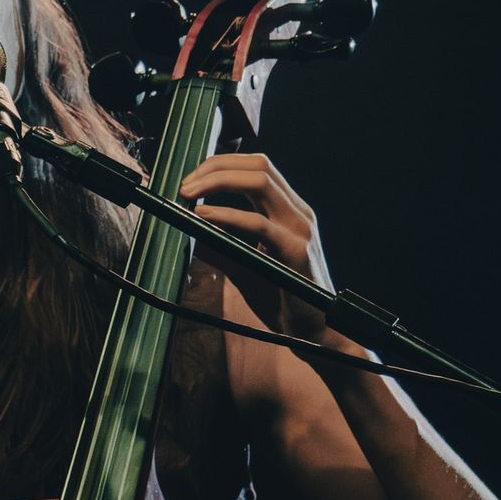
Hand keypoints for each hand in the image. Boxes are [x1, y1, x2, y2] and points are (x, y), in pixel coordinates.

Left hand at [177, 153, 336, 346]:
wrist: (316, 334)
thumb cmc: (282, 301)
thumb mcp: (245, 268)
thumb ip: (223, 248)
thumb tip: (193, 234)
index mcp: (290, 212)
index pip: (258, 167)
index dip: (222, 165)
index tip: (192, 180)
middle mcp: (298, 213)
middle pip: (258, 165)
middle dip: (215, 166)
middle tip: (184, 185)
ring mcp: (300, 229)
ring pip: (260, 181)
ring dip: (217, 181)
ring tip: (188, 195)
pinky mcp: (296, 252)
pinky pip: (258, 224)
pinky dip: (226, 215)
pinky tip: (203, 217)